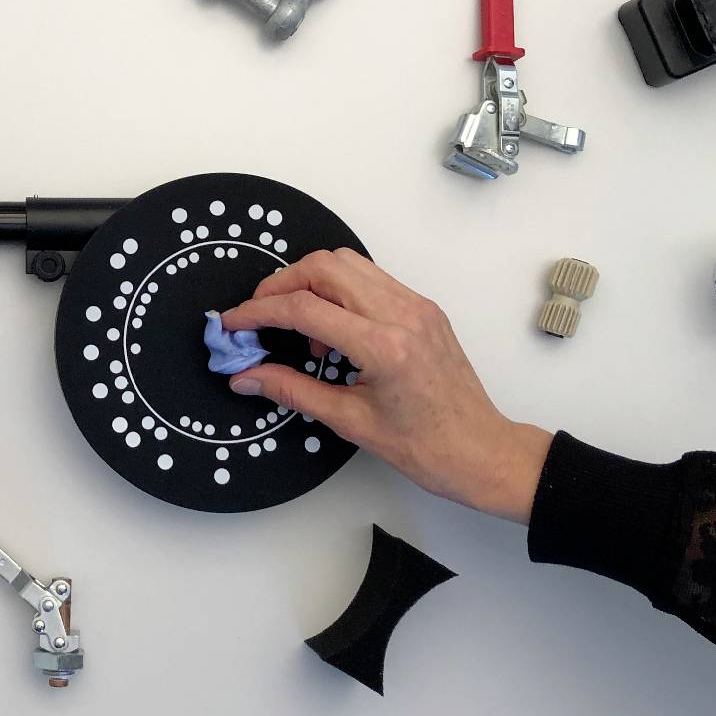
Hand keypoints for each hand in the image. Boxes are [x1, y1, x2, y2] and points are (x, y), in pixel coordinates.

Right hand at [220, 249, 552, 523]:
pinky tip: (332, 332)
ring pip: (348, 264)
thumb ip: (292, 391)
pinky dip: (339, 292)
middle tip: (258, 314)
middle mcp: (402, 314)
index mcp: (384, 347)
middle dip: (282, 283)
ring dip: (311, 282)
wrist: (481, 451)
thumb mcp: (350, 422)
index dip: (259, 311)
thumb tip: (246, 377)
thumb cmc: (426, 447)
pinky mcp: (424, 308)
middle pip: (325, 266)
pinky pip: (371, 279)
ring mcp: (417, 306)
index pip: (305, 308)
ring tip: (297, 327)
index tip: (234, 323)